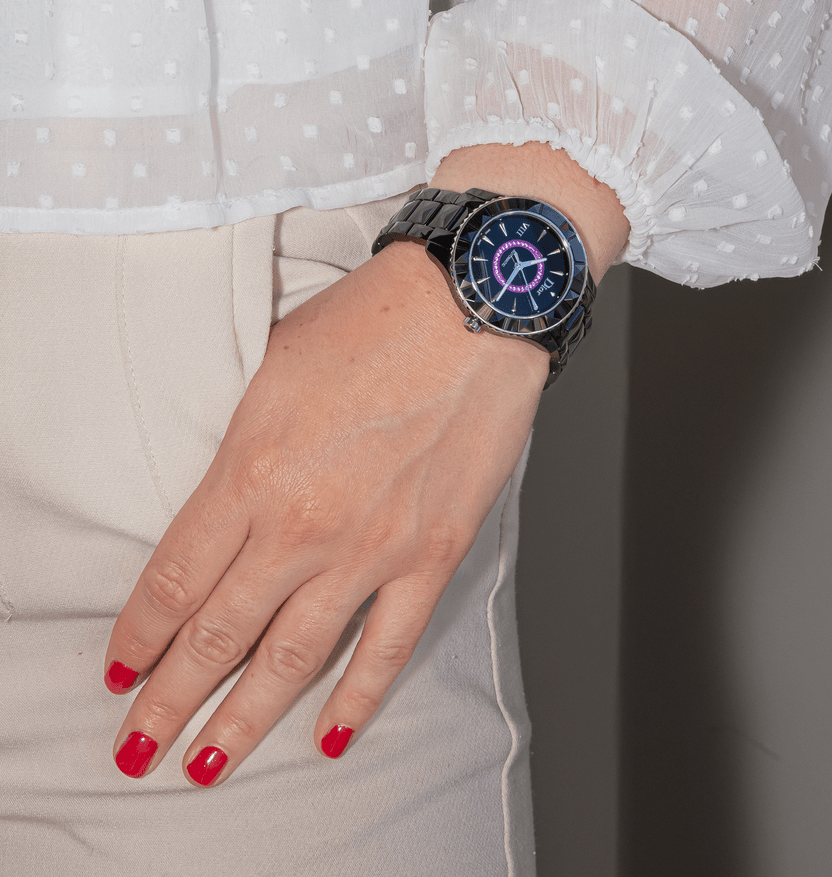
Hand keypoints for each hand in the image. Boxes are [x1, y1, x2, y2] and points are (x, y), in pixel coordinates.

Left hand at [104, 241, 546, 784]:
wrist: (474, 305)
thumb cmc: (373, 323)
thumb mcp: (270, 372)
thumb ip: (240, 455)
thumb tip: (219, 511)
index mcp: (252, 471)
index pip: (173, 581)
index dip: (137, 638)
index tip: (119, 671)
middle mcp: (305, 524)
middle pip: (216, 636)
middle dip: (167, 701)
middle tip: (136, 748)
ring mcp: (374, 547)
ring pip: (292, 658)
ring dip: (241, 720)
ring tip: (205, 765)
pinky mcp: (434, 552)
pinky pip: (388, 645)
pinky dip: (356, 698)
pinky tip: (327, 737)